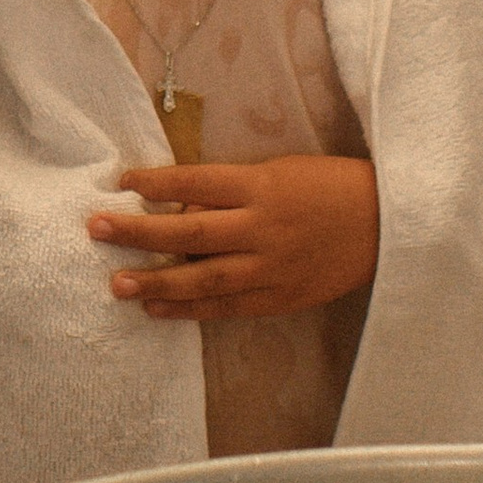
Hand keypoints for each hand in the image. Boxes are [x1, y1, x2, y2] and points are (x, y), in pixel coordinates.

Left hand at [90, 153, 379, 321]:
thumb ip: (232, 190)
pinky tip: (157, 309)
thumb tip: (179, 208)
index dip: (157, 182)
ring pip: (203, 278)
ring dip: (156, 281)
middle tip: (97, 229)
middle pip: (189, 231)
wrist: (386, 226)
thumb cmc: (328, 188)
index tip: (123, 181)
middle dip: (139, 231)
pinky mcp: (280, 298)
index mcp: (262, 186)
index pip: (197, 181)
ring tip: (117, 284)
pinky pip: (227, 307)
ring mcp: (271, 267)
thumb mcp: (280, 172)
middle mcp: (262, 227)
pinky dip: (190, 309)